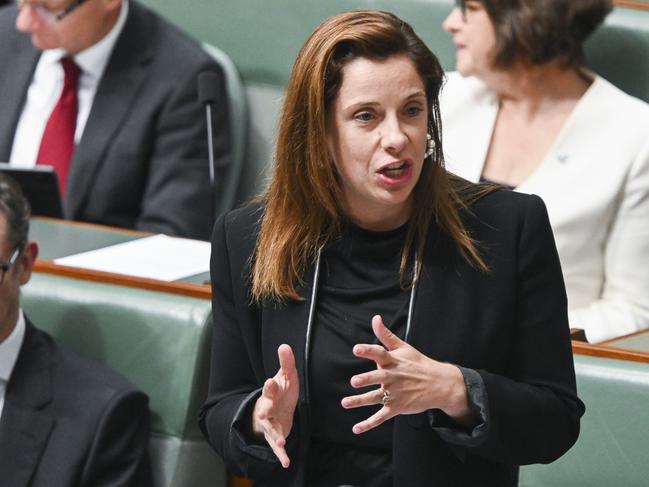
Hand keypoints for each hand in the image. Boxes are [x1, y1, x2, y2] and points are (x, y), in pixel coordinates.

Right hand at [252, 344, 298, 467]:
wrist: (272, 410)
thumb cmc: (280, 391)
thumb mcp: (285, 376)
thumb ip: (286, 363)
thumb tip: (284, 345)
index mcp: (271, 392)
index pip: (270, 388)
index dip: (271, 385)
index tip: (271, 381)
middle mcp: (267, 408)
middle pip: (264, 409)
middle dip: (264, 411)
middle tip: (262, 415)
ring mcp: (269, 423)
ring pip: (269, 430)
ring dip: (274, 436)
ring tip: (281, 442)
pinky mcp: (275, 435)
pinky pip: (277, 446)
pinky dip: (281, 454)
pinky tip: (286, 462)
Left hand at [341, 315, 469, 433]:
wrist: (440, 384)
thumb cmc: (418, 364)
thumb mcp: (403, 347)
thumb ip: (386, 335)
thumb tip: (375, 318)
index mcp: (393, 361)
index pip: (379, 354)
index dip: (368, 351)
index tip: (356, 349)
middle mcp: (393, 377)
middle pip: (378, 378)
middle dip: (367, 379)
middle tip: (354, 381)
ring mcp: (395, 394)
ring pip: (375, 398)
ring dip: (360, 401)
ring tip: (345, 403)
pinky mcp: (396, 407)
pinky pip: (381, 417)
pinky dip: (369, 423)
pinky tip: (356, 428)